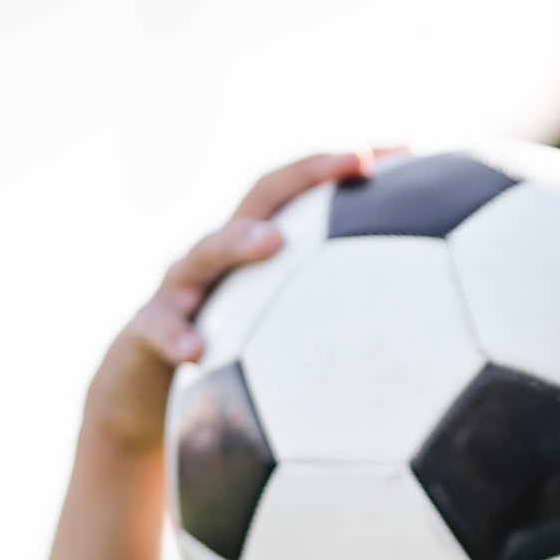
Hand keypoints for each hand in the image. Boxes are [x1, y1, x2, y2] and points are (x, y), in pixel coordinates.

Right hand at [79, 147, 402, 454]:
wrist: (143, 407)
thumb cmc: (226, 374)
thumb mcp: (280, 347)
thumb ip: (335, 328)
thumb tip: (417, 337)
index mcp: (255, 254)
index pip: (302, 195)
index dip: (345, 170)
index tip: (403, 153)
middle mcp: (216, 260)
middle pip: (258, 201)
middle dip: (306, 176)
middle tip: (354, 163)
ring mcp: (177, 291)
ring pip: (203, 255)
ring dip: (238, 243)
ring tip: (272, 243)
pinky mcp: (144, 335)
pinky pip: (158, 331)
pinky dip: (176, 335)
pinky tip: (195, 351)